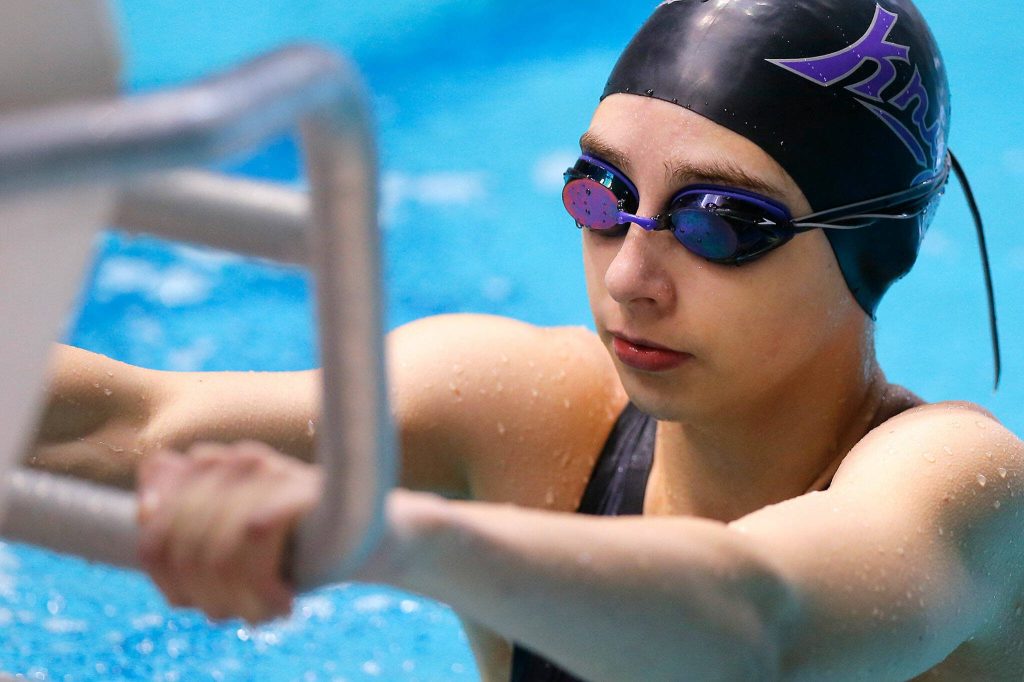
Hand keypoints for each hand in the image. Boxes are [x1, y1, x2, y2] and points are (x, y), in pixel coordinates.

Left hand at [137, 441, 321, 622]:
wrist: (374, 540)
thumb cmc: (295, 548)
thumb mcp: (232, 546)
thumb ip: (184, 530)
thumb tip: (145, 508)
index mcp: (208, 468)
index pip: (154, 539)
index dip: (169, 584)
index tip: (198, 603)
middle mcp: (232, 458)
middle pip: (182, 550)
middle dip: (208, 598)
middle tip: (240, 614)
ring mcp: (264, 468)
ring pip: (215, 554)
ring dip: (238, 601)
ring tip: (263, 613)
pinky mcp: (294, 486)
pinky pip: (252, 540)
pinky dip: (264, 588)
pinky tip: (284, 604)